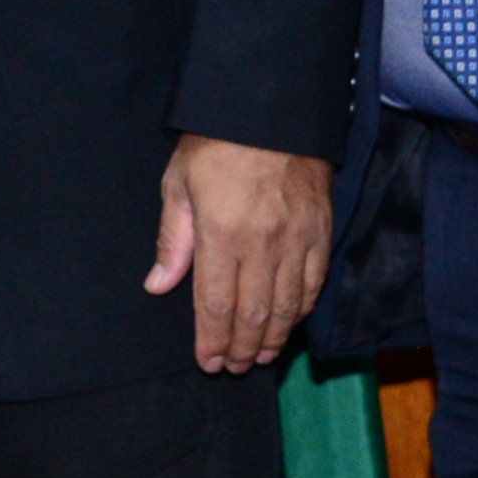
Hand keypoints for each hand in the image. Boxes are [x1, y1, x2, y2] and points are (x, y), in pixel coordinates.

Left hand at [145, 134, 331, 371]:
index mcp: (220, 233)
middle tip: (234, 368)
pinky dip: (301, 310)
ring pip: (287, 306)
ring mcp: (297, 239)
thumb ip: (172, 241)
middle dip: (242, 347)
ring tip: (261, 356)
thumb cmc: (215, 145)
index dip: (212, 339)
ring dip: (273, 337)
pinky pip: (314, 283)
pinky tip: (289, 323)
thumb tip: (157, 287)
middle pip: (253, 313)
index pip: (216, 303)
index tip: (208, 362)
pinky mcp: (321, 231)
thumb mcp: (178, 184)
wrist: (271, 109)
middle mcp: (262, 243)